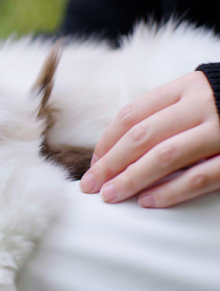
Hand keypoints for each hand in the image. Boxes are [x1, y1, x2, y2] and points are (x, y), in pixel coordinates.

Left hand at [80, 71, 219, 207]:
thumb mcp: (194, 96)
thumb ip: (161, 113)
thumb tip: (114, 148)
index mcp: (183, 88)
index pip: (131, 115)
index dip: (107, 141)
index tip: (93, 164)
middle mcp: (201, 105)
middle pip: (141, 136)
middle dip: (110, 163)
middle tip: (90, 186)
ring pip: (165, 156)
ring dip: (132, 179)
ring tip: (111, 196)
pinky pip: (200, 177)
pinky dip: (171, 191)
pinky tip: (148, 202)